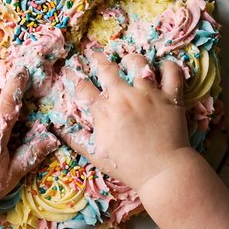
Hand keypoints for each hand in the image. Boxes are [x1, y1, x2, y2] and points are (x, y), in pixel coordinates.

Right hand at [55, 51, 192, 192]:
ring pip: (138, 63)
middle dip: (98, 59)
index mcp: (104, 112)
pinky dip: (168, 66)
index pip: (83, 88)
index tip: (70, 71)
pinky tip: (163, 66)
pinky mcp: (171, 96)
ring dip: (131, 59)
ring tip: (129, 60)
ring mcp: (149, 94)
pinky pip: (171, 71)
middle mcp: (124, 97)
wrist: (163, 173)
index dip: (73, 78)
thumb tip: (57, 131)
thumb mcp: (96, 156)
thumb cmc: (129, 168)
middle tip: (94, 54)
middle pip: (107, 68)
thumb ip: (76, 141)